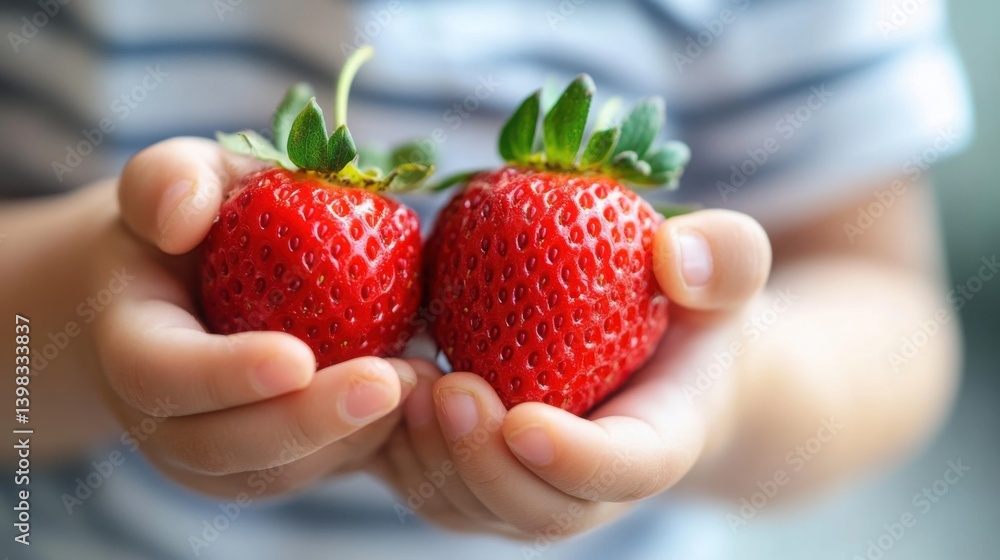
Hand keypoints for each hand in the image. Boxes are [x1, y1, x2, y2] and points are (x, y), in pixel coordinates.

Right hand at [90, 137, 414, 497]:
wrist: (194, 286)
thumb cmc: (194, 221)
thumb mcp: (181, 178)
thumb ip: (170, 180)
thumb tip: (179, 217)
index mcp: (128, 343)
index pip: (159, 374)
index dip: (224, 374)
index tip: (297, 359)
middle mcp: (161, 417)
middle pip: (221, 446)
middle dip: (306, 422)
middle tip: (386, 384)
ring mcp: (212, 454)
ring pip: (277, 471)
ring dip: (349, 437)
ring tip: (416, 384)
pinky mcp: (266, 465)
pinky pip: (313, 470)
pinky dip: (366, 441)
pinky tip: (415, 396)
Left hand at [376, 210, 770, 538]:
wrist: (656, 362)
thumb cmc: (690, 311)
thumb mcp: (725, 273)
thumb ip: (724, 258)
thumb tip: (674, 257)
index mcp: (658, 442)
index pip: (625, 470)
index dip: (576, 460)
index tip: (526, 422)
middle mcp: (591, 489)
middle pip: (537, 510)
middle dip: (485, 464)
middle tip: (447, 391)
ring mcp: (530, 492)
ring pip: (471, 507)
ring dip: (431, 461)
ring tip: (401, 389)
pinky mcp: (478, 479)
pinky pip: (431, 485)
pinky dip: (398, 450)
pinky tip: (377, 388)